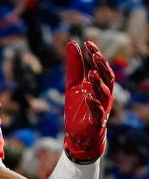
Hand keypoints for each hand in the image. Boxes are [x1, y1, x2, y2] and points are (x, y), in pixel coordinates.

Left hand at [63, 40, 113, 162]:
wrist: (78, 136)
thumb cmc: (78, 108)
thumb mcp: (73, 86)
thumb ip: (74, 67)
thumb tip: (72, 43)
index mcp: (99, 84)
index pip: (100, 66)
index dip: (95, 54)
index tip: (87, 43)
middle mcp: (104, 94)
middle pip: (107, 77)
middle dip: (101, 66)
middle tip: (94, 54)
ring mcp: (102, 108)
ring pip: (104, 93)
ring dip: (98, 83)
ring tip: (91, 73)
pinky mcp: (96, 121)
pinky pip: (98, 112)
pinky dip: (93, 105)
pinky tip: (88, 98)